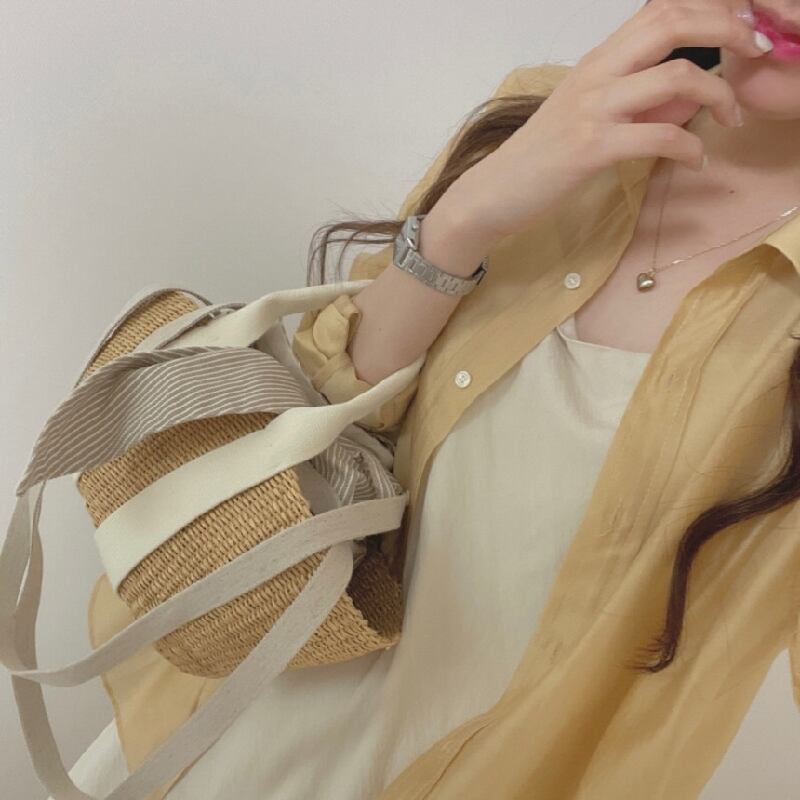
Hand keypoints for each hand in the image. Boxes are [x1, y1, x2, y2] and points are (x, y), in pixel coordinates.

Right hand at [444, 0, 767, 242]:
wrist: (495, 192)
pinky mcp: (590, 148)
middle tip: (759, 49)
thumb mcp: (593, 118)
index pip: (660, 8)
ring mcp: (592, 108)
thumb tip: (695, 95)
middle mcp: (597, 73)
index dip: (712, 6)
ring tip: (732, 119)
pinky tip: (697, 161)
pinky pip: (658, 135)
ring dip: (720, 94)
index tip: (746, 25)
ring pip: (675, 76)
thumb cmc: (543, 157)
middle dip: (729, 27)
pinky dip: (691, 147)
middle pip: (672, 22)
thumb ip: (642, 102)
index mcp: (598, 60)